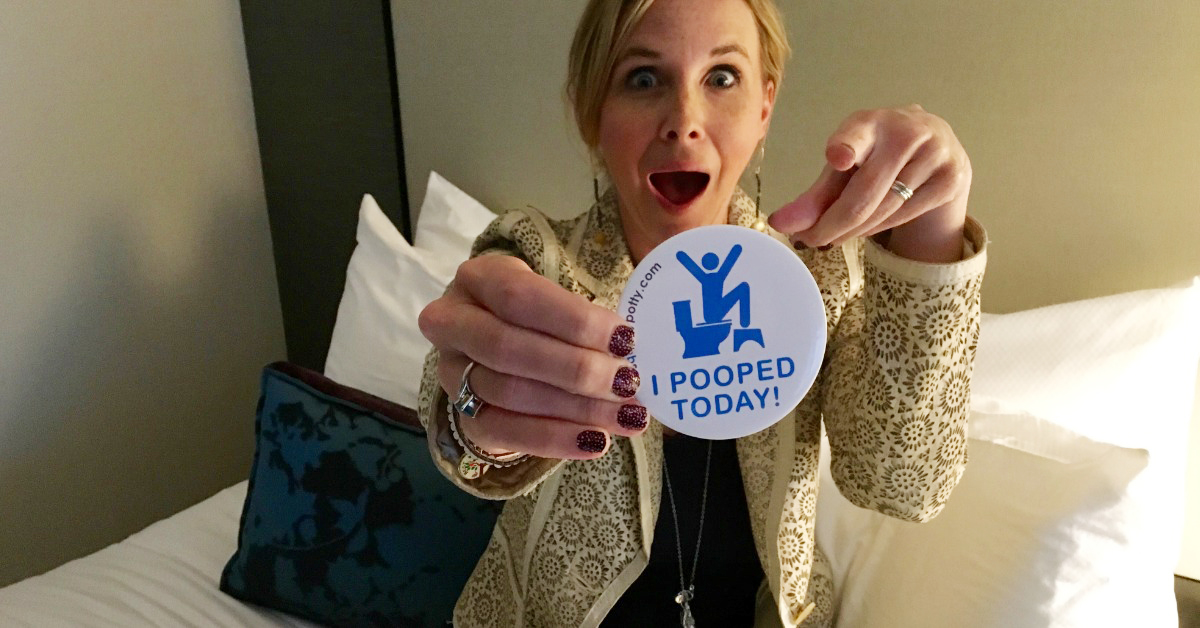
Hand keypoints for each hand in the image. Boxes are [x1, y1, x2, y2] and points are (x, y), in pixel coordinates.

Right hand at [418, 254, 646, 460]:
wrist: (499, 352)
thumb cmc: (539, 316)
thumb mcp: (556, 297)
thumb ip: (587, 314)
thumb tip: (633, 345)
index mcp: (478, 279)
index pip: (519, 296)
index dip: (574, 320)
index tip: (626, 339)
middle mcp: (452, 322)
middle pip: (508, 347)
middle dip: (576, 369)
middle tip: (628, 383)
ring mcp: (451, 372)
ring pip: (509, 393)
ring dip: (575, 408)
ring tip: (626, 416)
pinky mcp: (463, 416)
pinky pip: (506, 432)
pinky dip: (556, 439)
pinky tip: (597, 441)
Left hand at [768, 105, 970, 262]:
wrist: (937, 146)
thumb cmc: (877, 155)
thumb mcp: (844, 166)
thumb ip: (815, 196)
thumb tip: (781, 225)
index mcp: (869, 123)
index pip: (855, 136)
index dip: (846, 147)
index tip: (837, 158)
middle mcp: (906, 133)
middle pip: (862, 196)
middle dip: (829, 226)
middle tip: (806, 241)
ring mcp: (934, 155)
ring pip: (882, 212)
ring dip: (849, 233)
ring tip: (828, 238)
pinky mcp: (950, 180)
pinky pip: (902, 217)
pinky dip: (875, 231)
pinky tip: (861, 230)